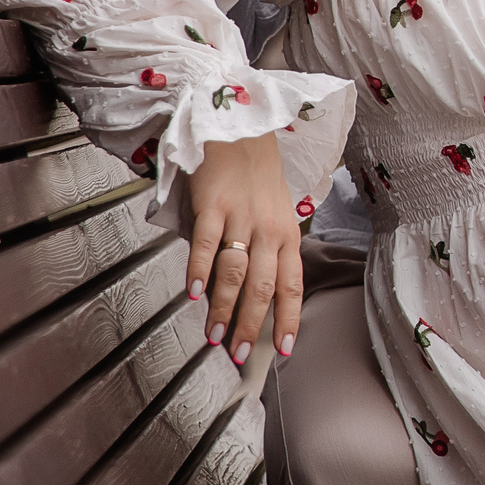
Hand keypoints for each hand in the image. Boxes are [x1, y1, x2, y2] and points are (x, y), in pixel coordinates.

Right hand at [182, 131, 305, 364]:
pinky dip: (199, 269)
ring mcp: (242, 217)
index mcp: (288, 236)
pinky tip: (192, 292)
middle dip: (252, 324)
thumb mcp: (274, 217)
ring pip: (236, 271)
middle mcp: (269, 230)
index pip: (292, 285)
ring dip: (224, 307)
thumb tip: (249, 297)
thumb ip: (266, 254)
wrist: (242, 132)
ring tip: (214, 334)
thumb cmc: (258, 178)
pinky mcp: (214, 204)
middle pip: (263, 286)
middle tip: (239, 352)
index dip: (289, 318)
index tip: (285, 349)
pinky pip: (207, 243)